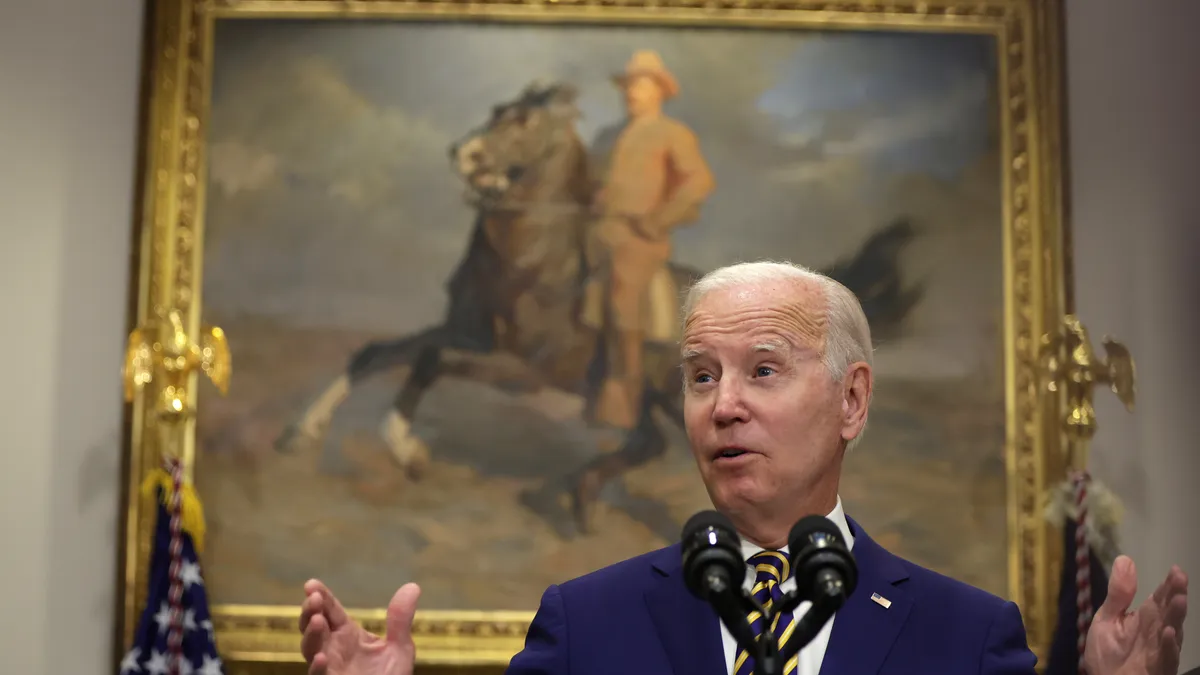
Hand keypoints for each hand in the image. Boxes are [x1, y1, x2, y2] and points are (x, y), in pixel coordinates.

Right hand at [299, 579, 420, 674]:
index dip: (321, 596)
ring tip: (317, 621)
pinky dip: (317, 667)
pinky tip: (323, 657)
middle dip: (310, 611)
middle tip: (313, 599)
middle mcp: (333, 649)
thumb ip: (400, 620)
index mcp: (347, 634)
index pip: (330, 610)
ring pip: (310, 649)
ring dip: (311, 635)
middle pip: (314, 626)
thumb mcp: (399, 648)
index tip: (312, 584)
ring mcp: (329, 668)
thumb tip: (413, 586)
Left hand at [1083, 555, 1187, 674]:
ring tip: (1179, 600)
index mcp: (1145, 617)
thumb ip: (1118, 593)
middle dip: (1175, 595)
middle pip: (1168, 611)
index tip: (1176, 570)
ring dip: (1176, 617)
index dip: (1169, 584)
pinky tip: (1169, 633)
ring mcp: (1159, 650)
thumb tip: (1125, 560)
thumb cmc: (1108, 653)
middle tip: (1180, 579)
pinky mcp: (1158, 667)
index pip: (1160, 597)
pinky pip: (1166, 657)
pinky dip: (1169, 646)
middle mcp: (1157, 632)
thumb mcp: (1107, 618)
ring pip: (1172, 631)